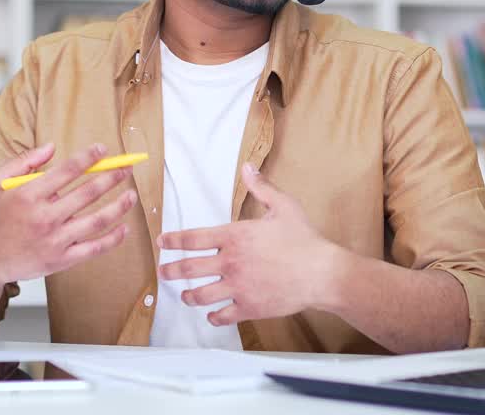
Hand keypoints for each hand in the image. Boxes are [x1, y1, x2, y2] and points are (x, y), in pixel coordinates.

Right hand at [0, 143, 137, 288]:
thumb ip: (24, 160)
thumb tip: (52, 147)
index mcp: (29, 195)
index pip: (67, 171)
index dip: (89, 158)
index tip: (104, 150)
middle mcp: (44, 217)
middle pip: (87, 193)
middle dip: (112, 177)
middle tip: (126, 168)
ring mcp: (54, 240)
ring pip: (96, 220)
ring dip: (119, 206)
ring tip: (132, 195)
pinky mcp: (61, 260)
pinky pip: (93, 248)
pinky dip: (112, 239)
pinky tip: (124, 228)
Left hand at [156, 163, 343, 326]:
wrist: (322, 273)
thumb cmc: (304, 239)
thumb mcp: (283, 206)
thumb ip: (261, 187)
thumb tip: (247, 168)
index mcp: (235, 236)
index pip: (193, 238)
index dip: (173, 240)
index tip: (163, 242)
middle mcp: (231, 262)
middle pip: (188, 269)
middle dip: (171, 271)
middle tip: (163, 272)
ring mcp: (238, 287)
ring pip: (200, 296)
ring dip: (188, 296)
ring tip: (184, 296)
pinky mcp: (249, 307)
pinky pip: (222, 315)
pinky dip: (213, 316)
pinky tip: (211, 314)